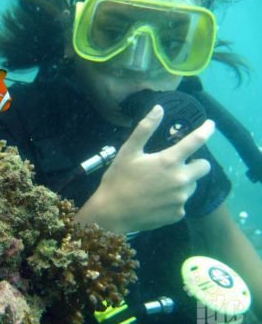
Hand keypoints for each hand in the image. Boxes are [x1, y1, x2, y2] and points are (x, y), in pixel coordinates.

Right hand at [76, 105, 214, 232]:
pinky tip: (157, 200)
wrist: (112, 213)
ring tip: (161, 184)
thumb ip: (145, 129)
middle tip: (177, 164)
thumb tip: (159, 108)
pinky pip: (181, 203)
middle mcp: (180, 180)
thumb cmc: (118, 180)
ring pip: (192, 185)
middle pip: (204, 166)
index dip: (206, 130)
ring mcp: (180, 199)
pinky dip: (173, 199)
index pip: (196, 141)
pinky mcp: (177, 214)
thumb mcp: (128, 152)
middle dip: (195, 162)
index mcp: (169, 161)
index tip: (210, 125)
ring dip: (183, 181)